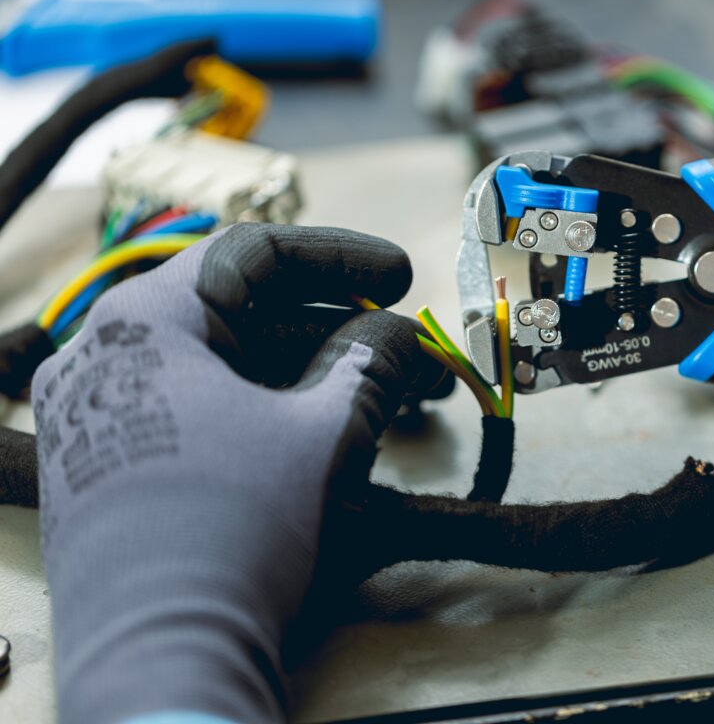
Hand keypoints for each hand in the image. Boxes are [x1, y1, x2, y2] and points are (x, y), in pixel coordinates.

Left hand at [33, 224, 447, 723]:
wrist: (162, 659)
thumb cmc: (237, 529)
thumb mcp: (324, 433)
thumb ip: (370, 363)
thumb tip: (400, 334)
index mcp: (145, 322)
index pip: (253, 254)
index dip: (342, 257)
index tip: (404, 275)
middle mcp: (109, 356)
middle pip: (242, 313)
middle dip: (340, 330)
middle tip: (410, 351)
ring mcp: (103, 415)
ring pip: (228, 369)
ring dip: (314, 378)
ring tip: (396, 400)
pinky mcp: (113, 468)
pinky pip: (204, 413)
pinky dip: (271, 413)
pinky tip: (336, 431)